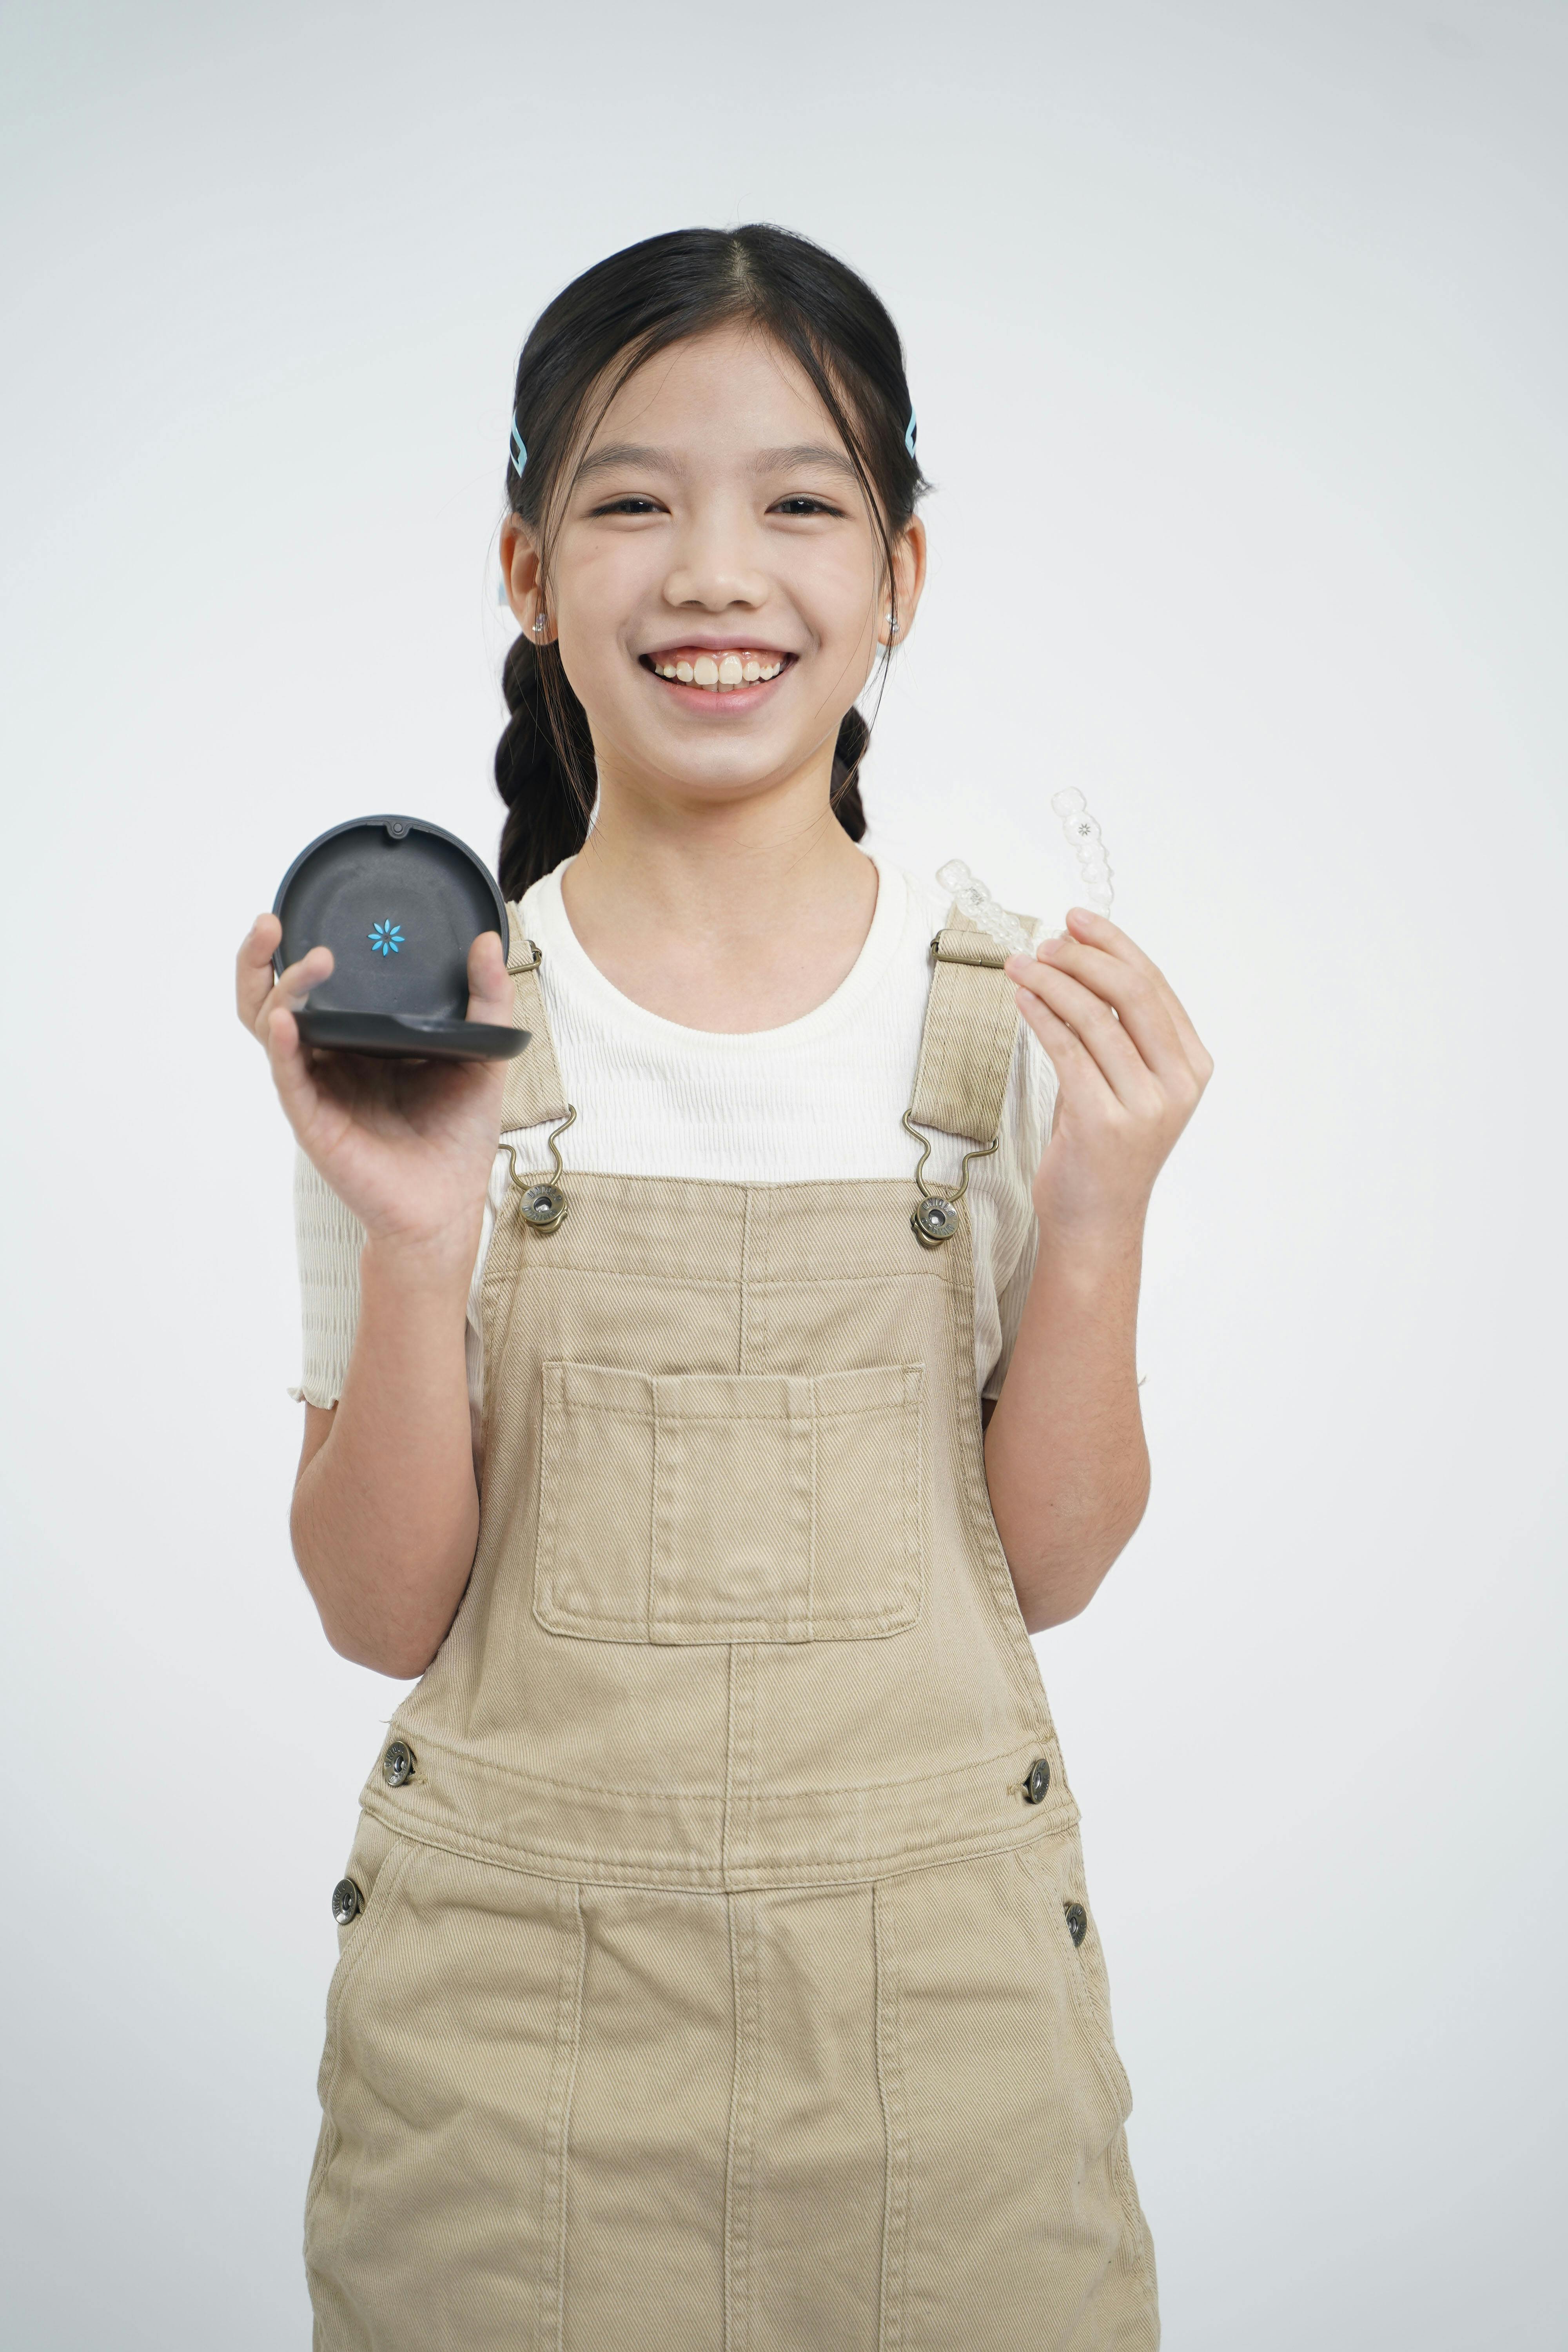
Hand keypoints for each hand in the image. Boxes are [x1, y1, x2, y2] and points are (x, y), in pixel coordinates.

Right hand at [235, 913, 516, 1257]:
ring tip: (304, 958)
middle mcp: (329, 1059)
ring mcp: (317, 1088)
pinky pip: (289, 1077)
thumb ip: (487, 1000)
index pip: (317, 986)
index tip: (306, 912)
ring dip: (280, 989)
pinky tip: (289, 1021)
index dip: (300, 949)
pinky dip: (284, 1046)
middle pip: (273, 999)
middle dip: (259, 958)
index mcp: (359, 1040)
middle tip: (272, 922)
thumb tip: (487, 939)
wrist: (448, 1206)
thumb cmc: (457, 1135)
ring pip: (271, 1030)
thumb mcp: (482, 1055)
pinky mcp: (315, 1120)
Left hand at [1005, 907, 1212, 1238]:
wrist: (1096, 1219)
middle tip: (1044, 941)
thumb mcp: (1124, 1082)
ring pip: (1096, 1018)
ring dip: (1052, 981)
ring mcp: (1145, 1106)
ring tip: (1019, 964)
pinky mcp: (1103, 1123)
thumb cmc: (1103, 1148)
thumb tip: (1080, 963)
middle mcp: (1177, 1084)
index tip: (1076, 919)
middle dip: (1083, 957)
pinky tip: (1021, 997)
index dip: (1114, 944)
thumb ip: (1117, 1032)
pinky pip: (1068, 1052)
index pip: (1154, 985)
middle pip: (1132, 993)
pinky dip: (1041, 1016)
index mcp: (1192, 1065)